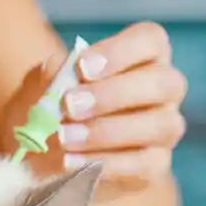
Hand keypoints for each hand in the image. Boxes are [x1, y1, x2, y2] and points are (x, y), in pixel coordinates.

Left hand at [5, 22, 187, 190]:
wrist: (44, 155)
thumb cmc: (52, 107)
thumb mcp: (41, 86)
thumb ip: (50, 74)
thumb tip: (57, 69)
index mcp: (143, 55)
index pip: (149, 39)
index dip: (119, 52)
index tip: (81, 67)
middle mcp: (164, 89)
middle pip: (163, 82)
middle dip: (113, 94)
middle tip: (69, 106)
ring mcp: (164, 128)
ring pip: (161, 125)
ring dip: (108, 131)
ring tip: (64, 138)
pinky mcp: (156, 165)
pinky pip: (146, 165)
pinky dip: (107, 164)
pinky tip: (72, 162)